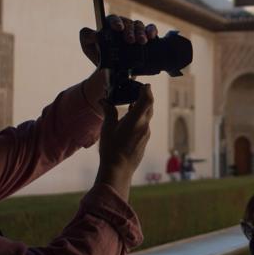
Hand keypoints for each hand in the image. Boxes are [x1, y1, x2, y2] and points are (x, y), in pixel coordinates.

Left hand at [79, 16, 157, 66]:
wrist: (111, 71)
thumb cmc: (99, 56)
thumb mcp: (88, 46)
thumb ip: (87, 37)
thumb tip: (95, 34)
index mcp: (110, 26)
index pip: (113, 19)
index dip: (116, 22)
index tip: (118, 28)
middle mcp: (124, 26)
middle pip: (128, 23)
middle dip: (129, 31)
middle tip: (129, 40)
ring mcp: (135, 30)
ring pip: (139, 26)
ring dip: (140, 33)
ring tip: (141, 42)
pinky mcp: (146, 36)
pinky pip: (150, 29)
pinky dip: (151, 30)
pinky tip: (152, 37)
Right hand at [96, 84, 152, 199]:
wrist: (119, 169)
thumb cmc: (111, 148)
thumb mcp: (107, 127)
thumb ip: (109, 112)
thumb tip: (104, 101)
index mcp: (136, 119)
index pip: (147, 99)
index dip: (147, 90)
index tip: (145, 85)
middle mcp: (144, 125)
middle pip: (149, 107)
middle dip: (145, 98)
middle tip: (138, 91)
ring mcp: (146, 134)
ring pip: (147, 117)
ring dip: (142, 109)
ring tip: (132, 105)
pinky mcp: (144, 141)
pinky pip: (145, 125)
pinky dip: (140, 119)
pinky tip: (131, 121)